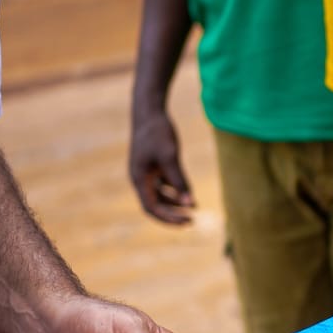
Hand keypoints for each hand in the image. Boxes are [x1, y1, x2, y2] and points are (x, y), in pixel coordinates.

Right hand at [130, 109, 194, 223]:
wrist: (149, 111)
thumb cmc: (158, 132)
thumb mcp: (170, 157)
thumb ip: (180, 181)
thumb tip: (190, 204)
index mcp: (139, 179)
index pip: (151, 208)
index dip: (168, 218)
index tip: (186, 222)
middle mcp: (140, 179)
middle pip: (155, 205)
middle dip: (172, 214)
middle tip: (192, 221)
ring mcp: (146, 172)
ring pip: (159, 196)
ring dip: (175, 204)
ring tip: (194, 208)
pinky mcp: (153, 165)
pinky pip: (162, 185)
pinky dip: (174, 191)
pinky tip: (188, 194)